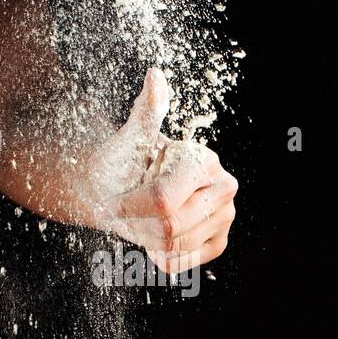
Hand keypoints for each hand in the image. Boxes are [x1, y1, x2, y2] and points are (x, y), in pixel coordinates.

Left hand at [90, 68, 238, 272]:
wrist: (123, 188)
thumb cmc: (123, 163)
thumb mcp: (131, 138)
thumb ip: (147, 110)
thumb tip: (156, 75)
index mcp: (205, 160)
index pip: (162, 201)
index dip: (129, 206)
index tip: (112, 200)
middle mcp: (224, 188)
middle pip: (169, 227)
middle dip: (137, 222)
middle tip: (126, 209)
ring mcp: (225, 218)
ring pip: (172, 247)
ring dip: (145, 238)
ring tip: (143, 217)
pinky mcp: (217, 243)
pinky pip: (180, 263)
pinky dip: (158, 253)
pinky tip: (155, 233)